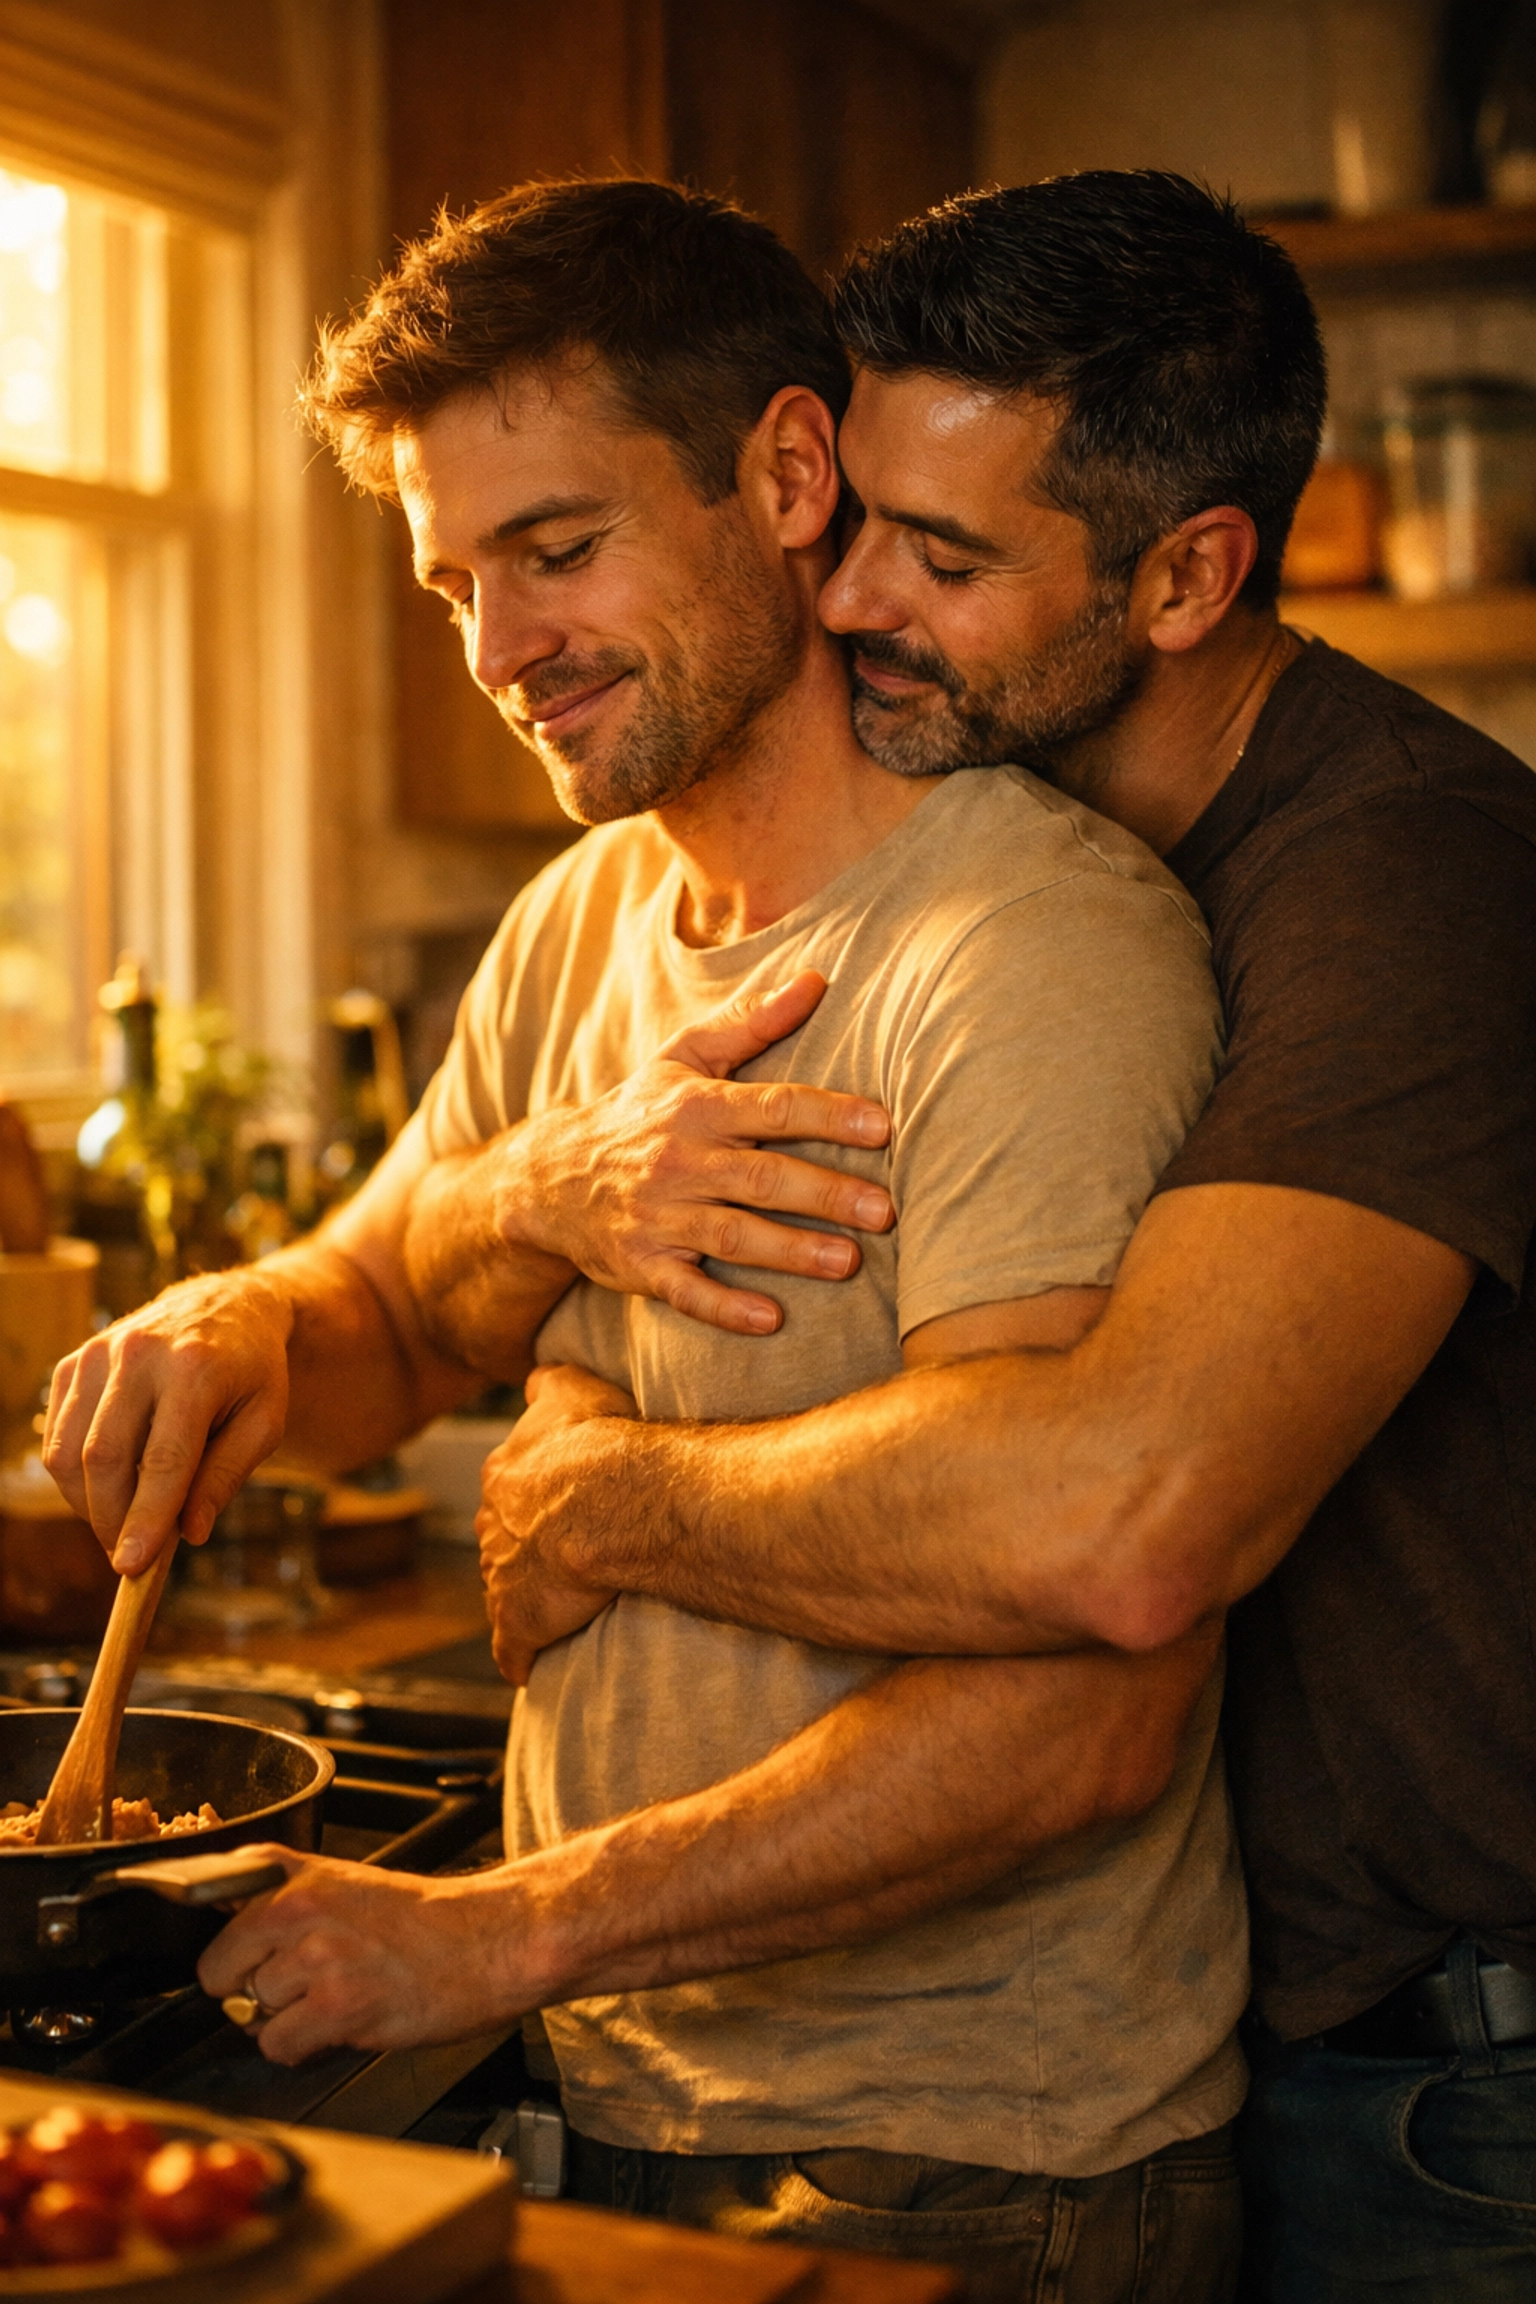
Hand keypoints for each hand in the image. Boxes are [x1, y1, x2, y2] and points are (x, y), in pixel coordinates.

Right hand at [42, 1271, 290, 1572]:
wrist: (228, 1304)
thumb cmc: (252, 1372)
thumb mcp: (265, 1422)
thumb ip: (226, 1476)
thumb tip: (188, 1533)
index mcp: (196, 1369)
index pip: (163, 1459)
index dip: (144, 1518)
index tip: (131, 1567)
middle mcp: (141, 1354)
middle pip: (105, 1459)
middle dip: (112, 1519)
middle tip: (129, 1553)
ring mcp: (100, 1352)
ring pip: (69, 1452)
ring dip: (88, 1503)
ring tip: (123, 1518)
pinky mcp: (75, 1361)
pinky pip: (57, 1435)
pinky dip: (74, 1473)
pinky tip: (109, 1481)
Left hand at [195, 1846, 536, 2061]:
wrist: (489, 1940)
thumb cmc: (424, 1919)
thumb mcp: (345, 1881)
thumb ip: (283, 1893)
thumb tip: (222, 1921)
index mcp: (297, 1877)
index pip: (208, 1905)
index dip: (229, 1942)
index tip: (239, 1953)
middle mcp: (300, 1912)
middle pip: (218, 1972)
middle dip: (248, 1988)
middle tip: (298, 1985)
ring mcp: (319, 1959)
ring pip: (249, 2013)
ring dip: (282, 2019)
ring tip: (330, 2001)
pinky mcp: (340, 2006)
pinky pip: (278, 2045)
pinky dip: (302, 2047)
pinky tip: (338, 2025)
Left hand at [477, 1365, 635, 1683]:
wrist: (612, 1501)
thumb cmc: (602, 1443)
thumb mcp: (572, 1387)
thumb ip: (548, 1382)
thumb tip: (535, 1377)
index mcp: (503, 1474)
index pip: (509, 1490)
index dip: (535, 1498)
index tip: (560, 1505)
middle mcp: (492, 1525)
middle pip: (502, 1539)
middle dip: (524, 1546)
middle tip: (562, 1551)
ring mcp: (502, 1576)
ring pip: (505, 1588)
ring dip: (527, 1594)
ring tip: (561, 1600)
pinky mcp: (519, 1621)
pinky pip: (512, 1648)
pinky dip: (519, 1655)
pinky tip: (529, 1665)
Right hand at [504, 970, 892, 1334]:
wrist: (550, 1178)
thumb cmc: (639, 1113)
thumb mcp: (685, 1059)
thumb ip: (750, 1022)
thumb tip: (815, 979)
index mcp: (698, 1109)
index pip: (773, 1108)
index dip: (828, 1116)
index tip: (882, 1126)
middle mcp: (680, 1162)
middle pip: (763, 1178)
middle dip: (826, 1194)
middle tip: (885, 1211)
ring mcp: (659, 1218)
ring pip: (732, 1236)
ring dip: (792, 1251)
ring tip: (849, 1262)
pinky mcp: (643, 1266)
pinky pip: (687, 1292)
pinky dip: (726, 1308)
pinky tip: (772, 1319)